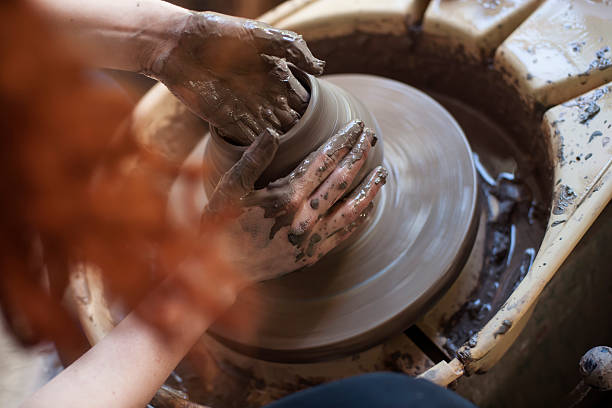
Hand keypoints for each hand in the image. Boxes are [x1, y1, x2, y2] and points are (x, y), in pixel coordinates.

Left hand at [147, 11, 324, 144]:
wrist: (176, 43)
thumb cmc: (219, 32)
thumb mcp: (261, 35)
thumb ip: (292, 49)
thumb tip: (321, 67)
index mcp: (272, 73)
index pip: (297, 96)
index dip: (308, 108)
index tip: (320, 119)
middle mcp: (261, 94)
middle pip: (285, 117)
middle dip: (297, 129)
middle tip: (310, 142)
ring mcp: (244, 108)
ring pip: (269, 130)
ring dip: (279, 140)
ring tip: (294, 151)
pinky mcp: (224, 120)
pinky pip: (246, 137)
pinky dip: (258, 146)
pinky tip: (270, 153)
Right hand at [203, 120, 387, 282]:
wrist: (220, 273)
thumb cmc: (220, 226)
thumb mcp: (229, 189)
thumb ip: (252, 160)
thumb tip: (272, 132)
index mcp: (286, 196)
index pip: (323, 161)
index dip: (342, 141)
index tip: (355, 127)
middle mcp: (305, 217)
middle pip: (342, 180)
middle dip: (359, 155)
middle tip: (370, 137)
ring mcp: (311, 238)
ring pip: (351, 209)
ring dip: (369, 189)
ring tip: (382, 173)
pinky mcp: (311, 254)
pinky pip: (344, 234)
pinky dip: (360, 218)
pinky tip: (368, 207)